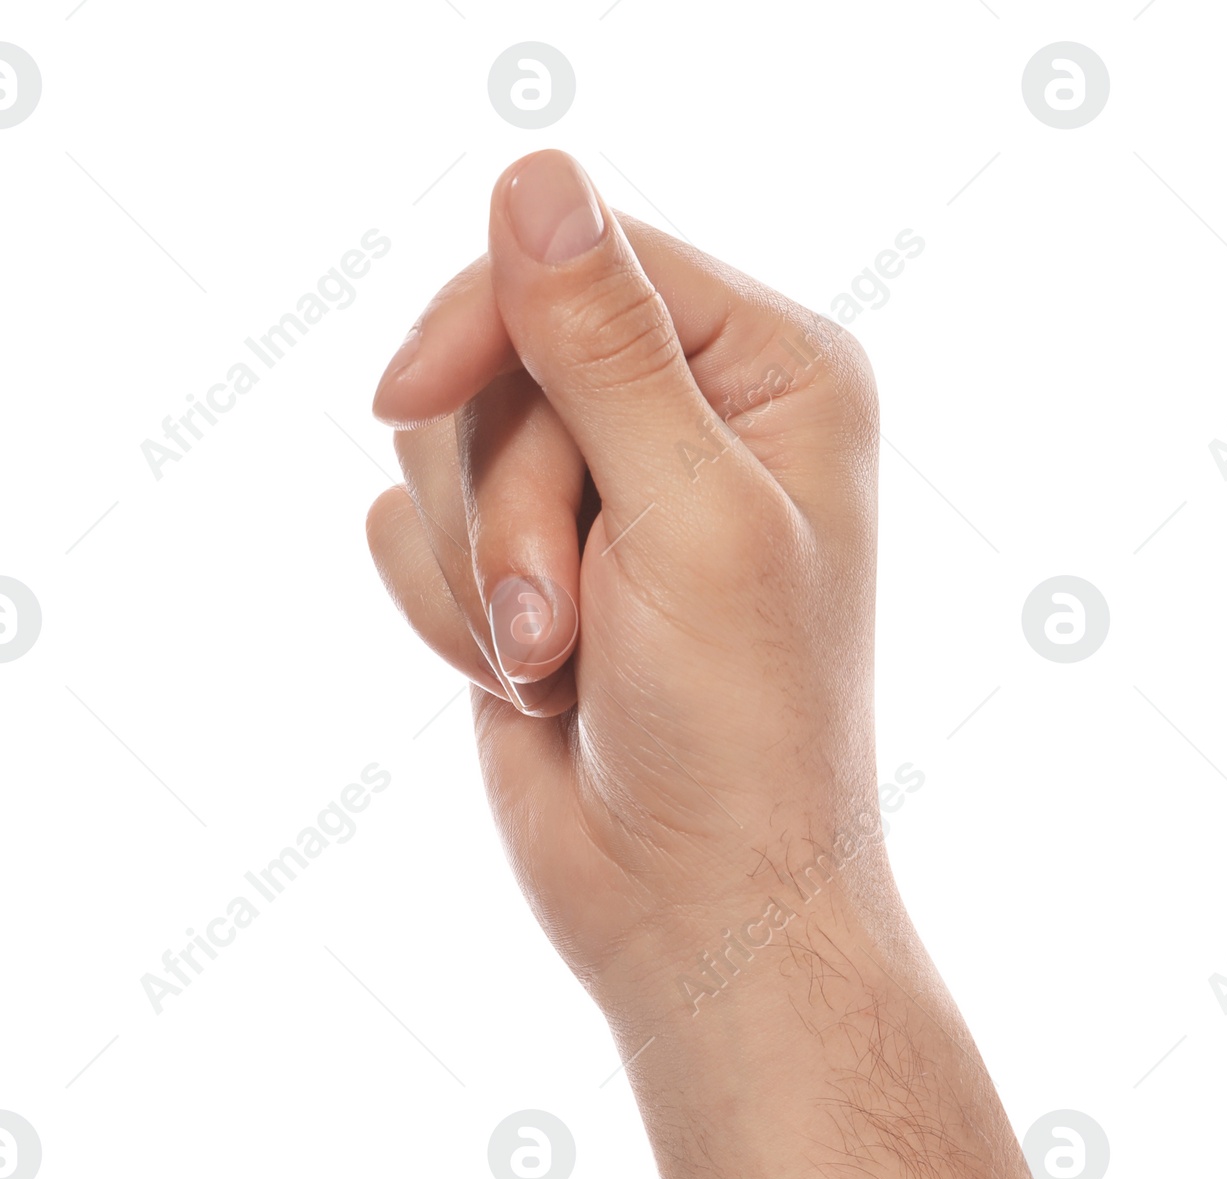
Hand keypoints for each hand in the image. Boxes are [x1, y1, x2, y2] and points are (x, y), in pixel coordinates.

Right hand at [366, 151, 886, 1016]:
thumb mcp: (691, 522)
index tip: (411, 394)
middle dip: (503, 501)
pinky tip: (528, 685)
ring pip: (442, 445)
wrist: (697, 909)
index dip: (484, 317)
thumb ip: (606, 350)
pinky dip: (447, 613)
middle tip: (560, 623)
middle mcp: (690, 420)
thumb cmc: (738, 732)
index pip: (584, 258)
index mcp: (772, 374)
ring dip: (477, 572)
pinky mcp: (527, 567)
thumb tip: (534, 177)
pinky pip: (409, 528)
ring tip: (555, 666)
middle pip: (498, 352)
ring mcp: (602, 498)